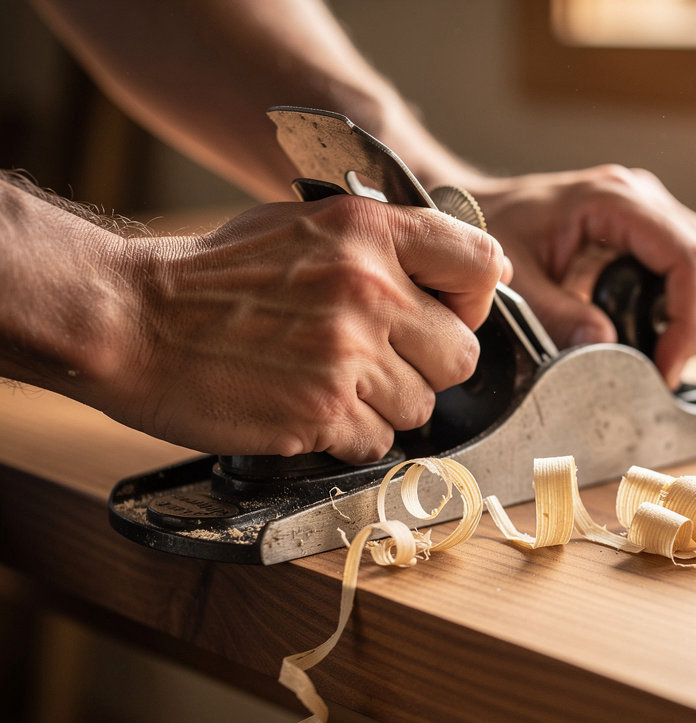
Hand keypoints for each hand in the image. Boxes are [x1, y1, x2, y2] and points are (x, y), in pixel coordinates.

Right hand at [114, 196, 506, 461]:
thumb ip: (385, 246)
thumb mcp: (305, 225)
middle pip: (461, 355)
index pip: (483, 263)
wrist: (132, 319)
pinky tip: (308, 411)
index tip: (450, 314)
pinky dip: (350, 438)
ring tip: (330, 385)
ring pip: (421, 408)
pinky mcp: (322, 413)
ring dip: (385, 408)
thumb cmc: (216, 277)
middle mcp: (368, 290)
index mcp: (368, 232)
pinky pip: (377, 443)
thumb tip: (473, 273)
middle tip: (381, 363)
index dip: (474, 299)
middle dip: (427, 369)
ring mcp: (347, 356)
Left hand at [467, 165, 695, 386]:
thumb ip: (553, 313)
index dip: (690, 321)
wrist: (483, 211)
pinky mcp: (654, 236)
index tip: (666, 367)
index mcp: (614, 200)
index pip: (689, 258)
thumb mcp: (513, 278)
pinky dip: (689, 312)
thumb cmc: (492, 232)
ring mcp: (655, 215)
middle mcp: (645, 201)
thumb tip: (601, 345)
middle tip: (664, 369)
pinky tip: (656, 337)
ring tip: (660, 357)